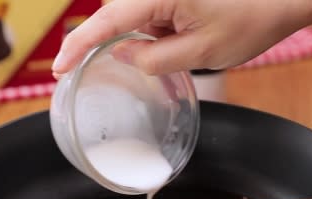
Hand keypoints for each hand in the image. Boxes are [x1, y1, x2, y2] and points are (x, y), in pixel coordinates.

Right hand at [51, 0, 311, 76]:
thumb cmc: (252, 19)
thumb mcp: (202, 51)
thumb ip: (154, 59)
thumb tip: (122, 56)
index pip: (106, 22)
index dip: (79, 47)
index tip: (59, 70)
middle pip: (118, 18)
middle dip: (127, 44)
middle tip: (168, 54)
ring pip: (136, 18)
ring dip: (152, 39)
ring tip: (197, 37)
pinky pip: (153, 14)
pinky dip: (163, 32)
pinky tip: (195, 33)